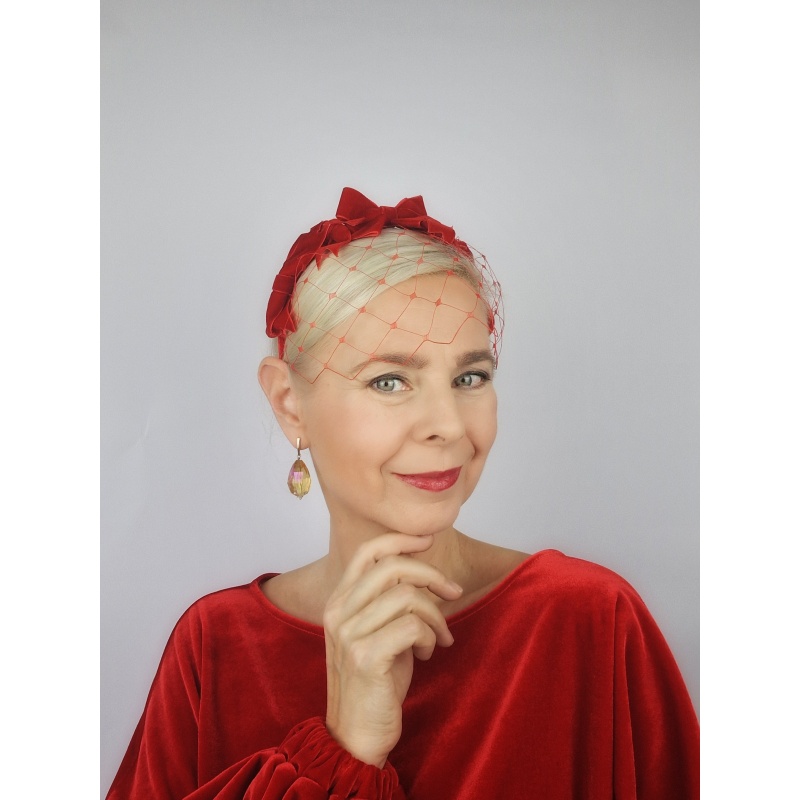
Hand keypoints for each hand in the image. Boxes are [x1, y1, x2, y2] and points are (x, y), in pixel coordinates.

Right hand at [323, 533, 462, 767]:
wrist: (355, 736)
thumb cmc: (375, 683)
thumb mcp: (376, 633)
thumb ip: (388, 602)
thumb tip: (424, 574)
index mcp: (338, 602)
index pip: (367, 551)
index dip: (401, 539)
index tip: (428, 541)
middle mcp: (338, 613)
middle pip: (392, 567)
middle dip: (431, 575)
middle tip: (453, 593)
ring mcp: (349, 634)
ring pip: (407, 596)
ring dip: (435, 616)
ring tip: (438, 638)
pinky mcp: (366, 657)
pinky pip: (412, 626)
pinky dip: (429, 636)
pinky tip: (427, 654)